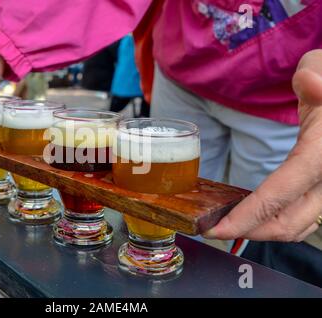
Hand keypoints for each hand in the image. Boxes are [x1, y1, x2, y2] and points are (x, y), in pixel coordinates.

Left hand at [204, 49, 321, 241]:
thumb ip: (316, 75)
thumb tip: (310, 83)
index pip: (281, 193)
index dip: (247, 216)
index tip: (218, 228)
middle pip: (289, 221)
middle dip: (249, 231)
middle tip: (215, 229)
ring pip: (298, 226)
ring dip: (262, 230)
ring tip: (230, 224)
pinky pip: (303, 217)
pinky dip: (276, 221)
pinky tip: (254, 214)